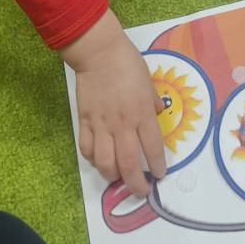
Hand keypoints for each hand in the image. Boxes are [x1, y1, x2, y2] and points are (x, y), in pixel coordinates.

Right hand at [60, 9, 165, 197]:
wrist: (99, 53)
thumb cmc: (127, 62)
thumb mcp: (148, 80)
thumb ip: (153, 100)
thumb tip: (158, 111)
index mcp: (142, 113)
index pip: (153, 148)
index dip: (157, 166)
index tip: (159, 175)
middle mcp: (123, 124)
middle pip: (130, 164)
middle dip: (137, 184)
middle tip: (141, 190)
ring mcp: (102, 124)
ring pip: (106, 163)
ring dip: (113, 176)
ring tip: (117, 178)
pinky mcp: (85, 121)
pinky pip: (87, 149)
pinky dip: (92, 160)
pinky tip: (98, 160)